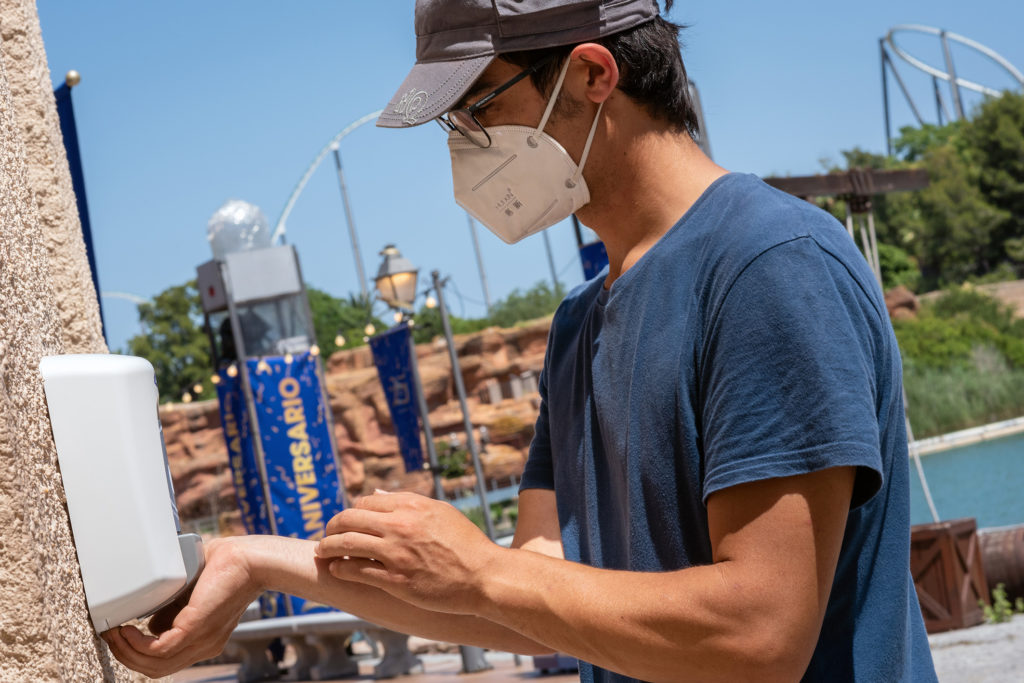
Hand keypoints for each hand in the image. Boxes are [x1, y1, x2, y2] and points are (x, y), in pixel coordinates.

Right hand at [102, 536, 262, 677]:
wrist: (253, 559)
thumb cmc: (227, 567)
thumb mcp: (191, 594)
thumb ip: (172, 609)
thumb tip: (148, 622)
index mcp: (203, 640)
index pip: (164, 661)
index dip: (137, 653)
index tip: (119, 636)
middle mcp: (203, 645)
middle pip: (154, 668)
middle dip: (125, 655)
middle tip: (109, 636)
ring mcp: (202, 640)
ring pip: (154, 664)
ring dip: (126, 651)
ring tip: (112, 632)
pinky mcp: (197, 627)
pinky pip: (159, 649)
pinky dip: (137, 643)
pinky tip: (126, 629)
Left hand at [318, 492, 501, 614]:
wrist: (484, 576)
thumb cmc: (465, 544)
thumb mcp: (440, 512)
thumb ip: (408, 502)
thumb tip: (377, 494)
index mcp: (412, 505)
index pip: (366, 501)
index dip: (353, 510)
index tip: (348, 521)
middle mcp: (401, 525)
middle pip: (349, 519)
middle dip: (332, 526)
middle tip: (327, 534)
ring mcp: (396, 553)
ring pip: (347, 544)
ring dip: (328, 547)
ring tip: (322, 551)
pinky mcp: (395, 580)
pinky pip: (356, 571)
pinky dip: (340, 569)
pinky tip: (337, 570)